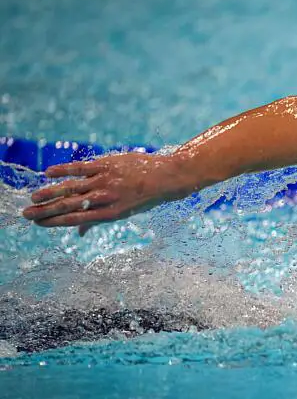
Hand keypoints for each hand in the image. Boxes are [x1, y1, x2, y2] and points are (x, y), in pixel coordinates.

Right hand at [22, 152, 178, 235]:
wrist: (168, 177)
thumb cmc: (145, 196)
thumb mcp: (125, 212)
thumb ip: (98, 220)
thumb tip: (78, 234)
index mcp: (111, 213)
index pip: (76, 219)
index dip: (55, 222)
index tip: (38, 223)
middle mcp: (106, 198)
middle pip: (70, 206)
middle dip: (46, 211)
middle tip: (27, 214)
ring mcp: (106, 181)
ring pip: (72, 188)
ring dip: (50, 193)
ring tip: (33, 198)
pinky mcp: (108, 164)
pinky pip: (81, 168)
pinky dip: (64, 170)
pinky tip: (48, 173)